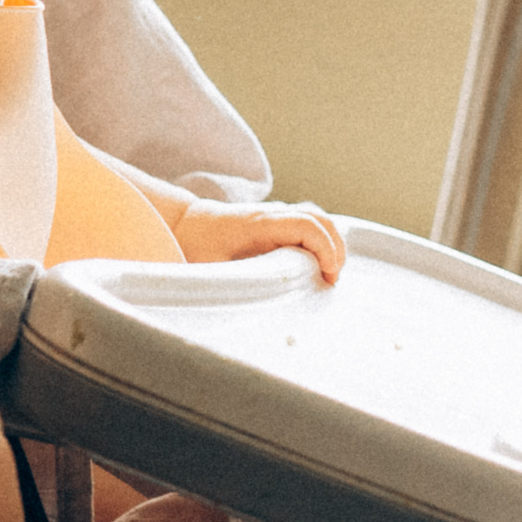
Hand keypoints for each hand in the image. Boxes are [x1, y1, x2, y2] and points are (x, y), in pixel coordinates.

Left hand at [174, 199, 345, 281]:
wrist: (187, 224)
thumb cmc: (196, 246)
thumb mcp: (212, 268)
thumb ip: (237, 283)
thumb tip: (258, 308)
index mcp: (258, 223)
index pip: (305, 225)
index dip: (325, 248)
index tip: (328, 275)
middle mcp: (271, 213)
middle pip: (319, 218)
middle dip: (335, 247)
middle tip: (332, 278)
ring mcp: (276, 214)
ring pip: (317, 217)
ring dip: (331, 242)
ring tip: (329, 272)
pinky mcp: (277, 220)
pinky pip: (309, 222)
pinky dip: (322, 239)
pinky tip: (318, 262)